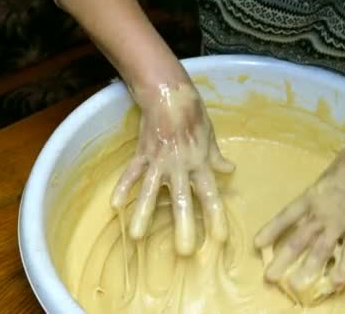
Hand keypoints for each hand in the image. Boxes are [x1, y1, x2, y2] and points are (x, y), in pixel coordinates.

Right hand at [111, 81, 234, 255]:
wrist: (169, 93)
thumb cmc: (193, 114)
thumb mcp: (210, 136)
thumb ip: (216, 157)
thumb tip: (229, 170)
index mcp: (200, 163)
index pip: (210, 195)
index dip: (215, 216)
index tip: (219, 238)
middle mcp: (180, 166)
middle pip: (183, 200)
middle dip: (183, 226)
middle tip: (184, 250)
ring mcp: (159, 161)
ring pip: (152, 191)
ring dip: (144, 213)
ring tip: (137, 236)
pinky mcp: (142, 154)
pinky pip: (131, 173)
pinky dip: (123, 187)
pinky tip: (114, 205)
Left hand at [254, 133, 344, 303]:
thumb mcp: (327, 172)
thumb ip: (321, 189)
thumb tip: (319, 195)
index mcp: (310, 196)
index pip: (286, 217)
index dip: (272, 231)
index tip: (258, 244)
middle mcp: (320, 214)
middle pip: (298, 240)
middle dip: (283, 260)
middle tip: (270, 276)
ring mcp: (339, 224)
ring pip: (319, 251)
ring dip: (307, 269)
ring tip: (295, 285)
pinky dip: (343, 269)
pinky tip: (335, 283)